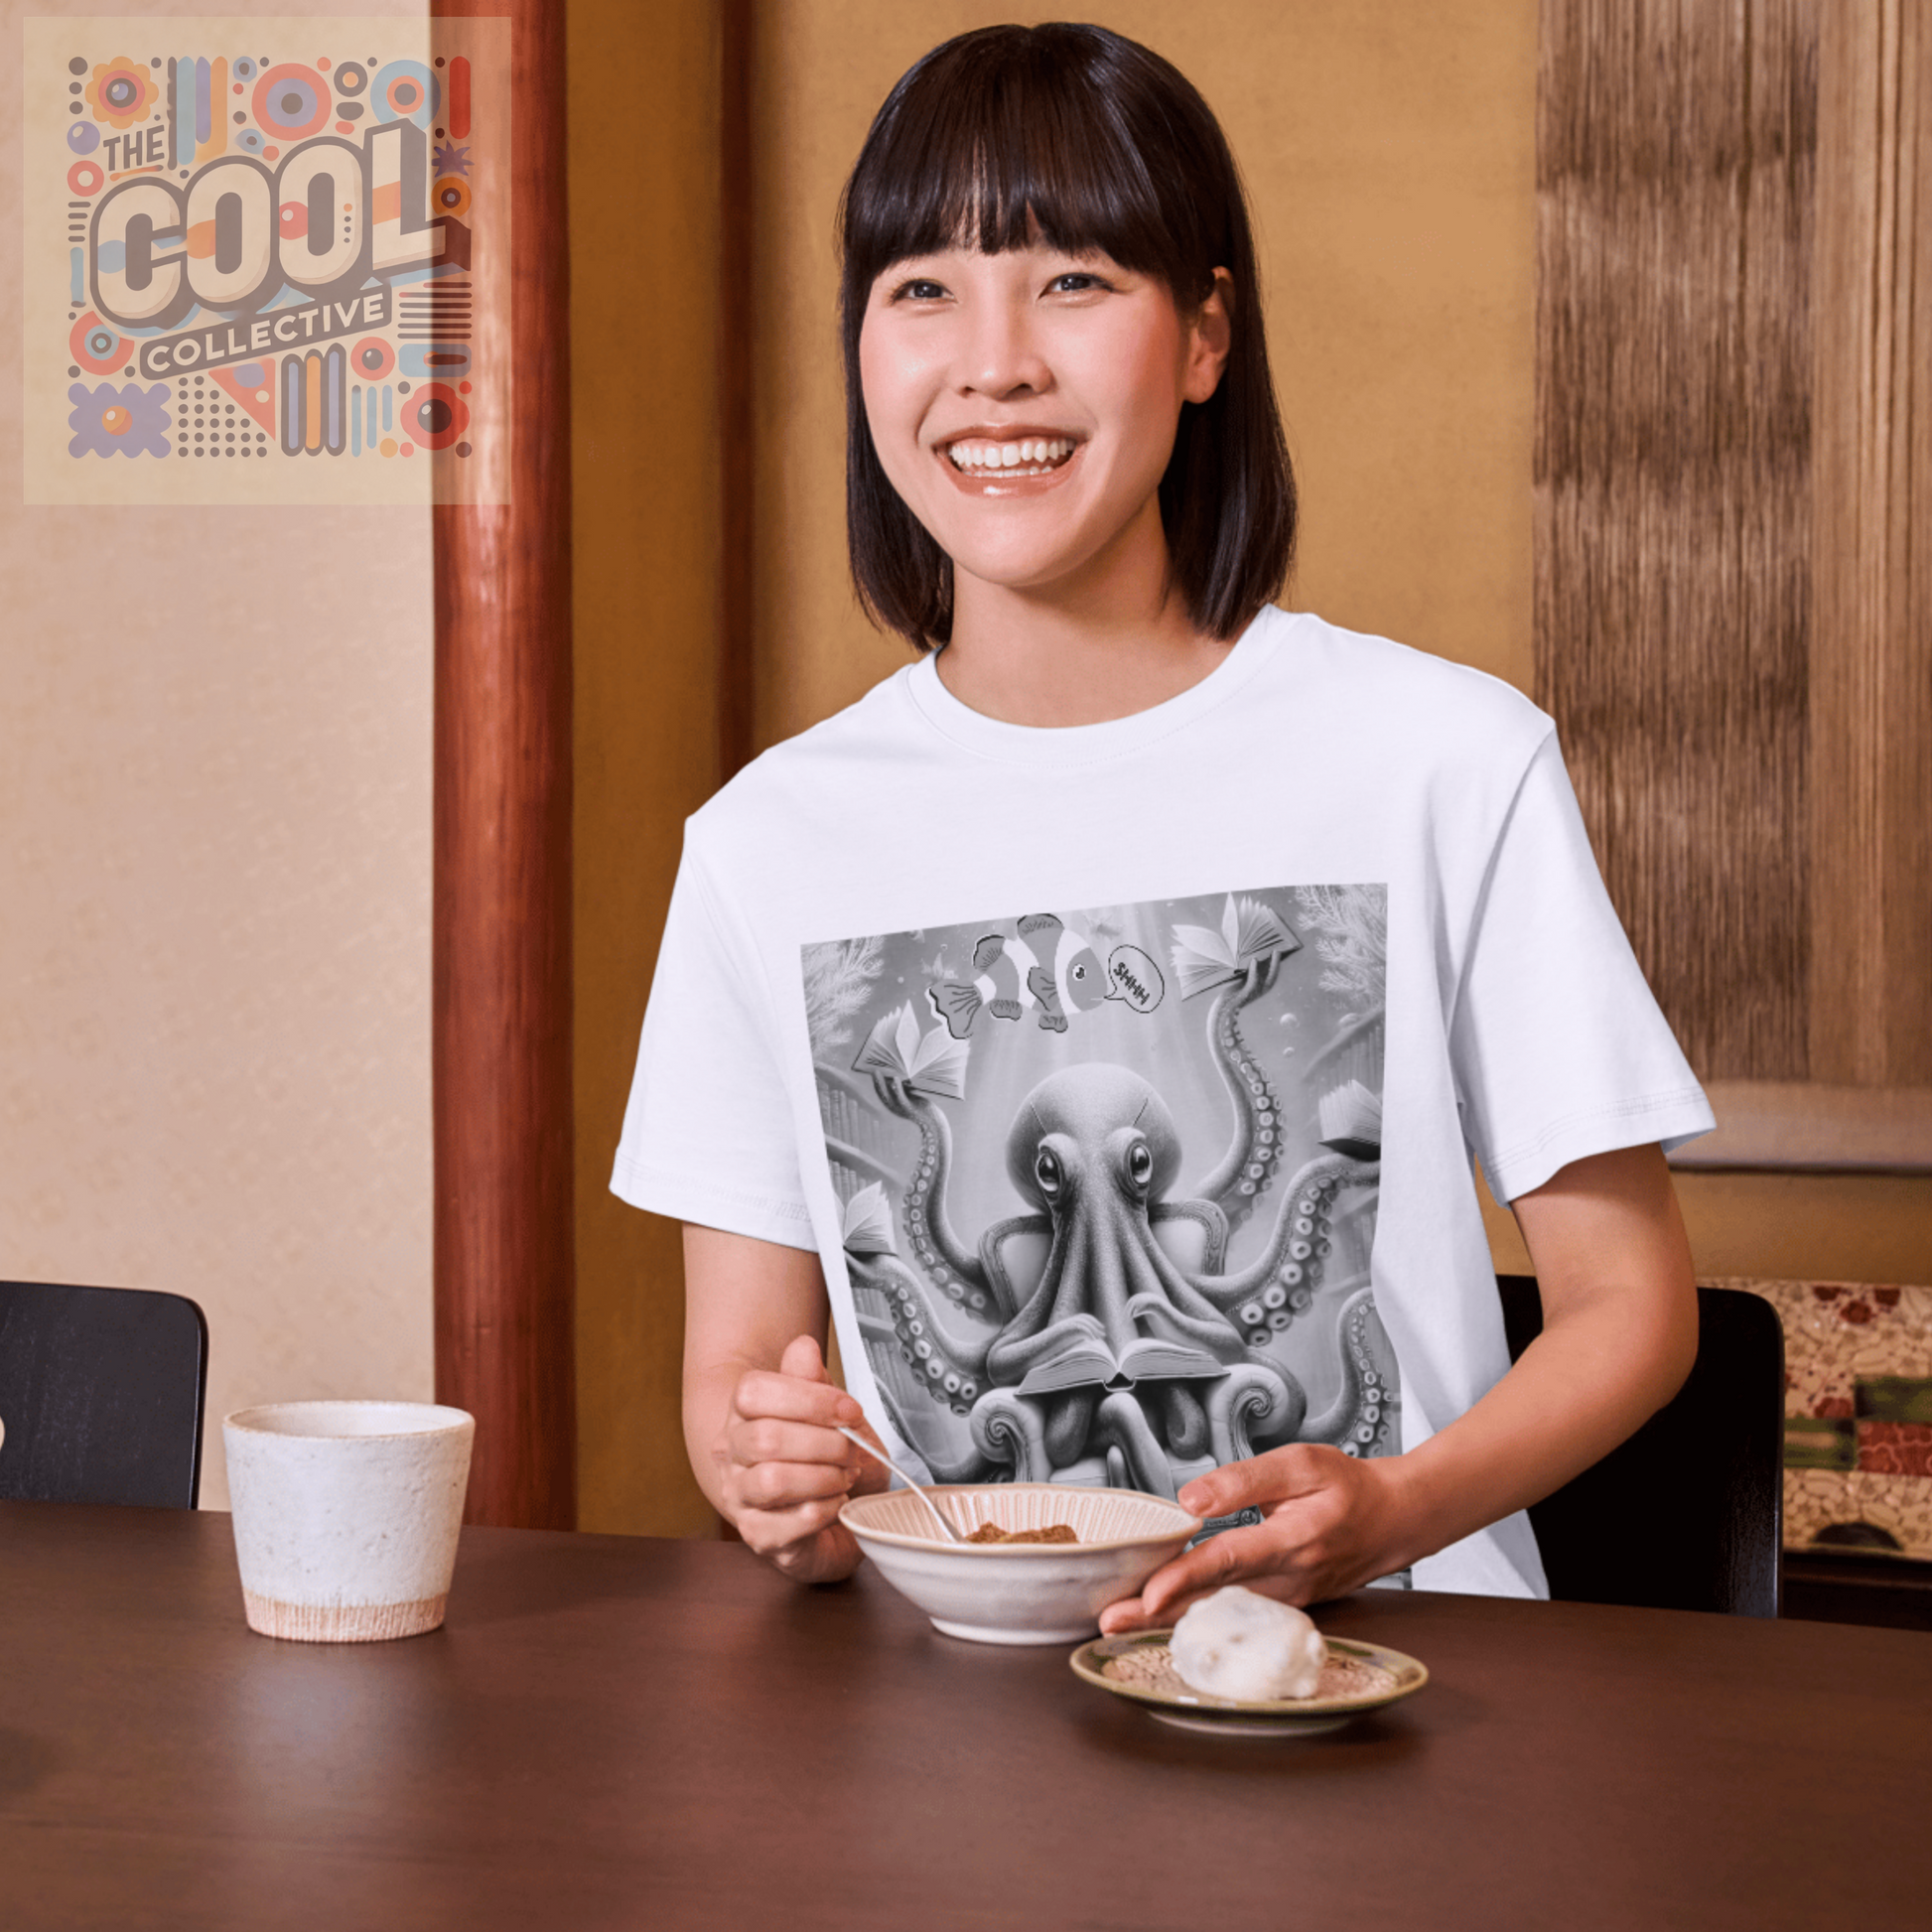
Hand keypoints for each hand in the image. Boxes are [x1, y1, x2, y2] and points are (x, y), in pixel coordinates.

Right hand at [711, 1335, 889, 1583]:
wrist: (837, 1510)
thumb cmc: (829, 1457)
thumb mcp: (832, 1411)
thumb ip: (814, 1379)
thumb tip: (804, 1347)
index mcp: (743, 1412)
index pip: (754, 1392)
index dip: (810, 1399)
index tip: (850, 1410)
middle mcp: (731, 1453)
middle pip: (766, 1438)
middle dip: (825, 1443)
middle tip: (852, 1449)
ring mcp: (740, 1497)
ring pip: (773, 1481)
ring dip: (824, 1478)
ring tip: (844, 1476)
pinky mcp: (758, 1536)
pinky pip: (790, 1523)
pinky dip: (825, 1510)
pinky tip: (835, 1503)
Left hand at [1098, 1444, 1407, 1633]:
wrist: (1395, 1521)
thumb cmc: (1349, 1488)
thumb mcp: (1302, 1463)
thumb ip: (1244, 1479)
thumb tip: (1191, 1499)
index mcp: (1292, 1540)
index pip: (1230, 1561)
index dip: (1187, 1578)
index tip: (1149, 1592)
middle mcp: (1288, 1581)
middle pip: (1214, 1599)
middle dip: (1158, 1613)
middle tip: (1109, 1622)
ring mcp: (1287, 1601)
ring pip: (1221, 1612)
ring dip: (1168, 1619)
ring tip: (1118, 1622)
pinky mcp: (1284, 1607)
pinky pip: (1235, 1614)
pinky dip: (1196, 1618)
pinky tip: (1159, 1618)